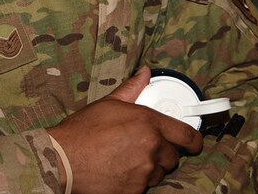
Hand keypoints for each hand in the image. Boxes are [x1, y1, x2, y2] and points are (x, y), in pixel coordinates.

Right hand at [48, 67, 202, 193]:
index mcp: (147, 122)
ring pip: (160, 172)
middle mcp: (151, 147)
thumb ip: (131, 90)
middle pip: (173, 156)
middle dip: (162, 152)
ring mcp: (145, 170)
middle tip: (142, 147)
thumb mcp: (107, 104)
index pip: (187, 135)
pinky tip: (120, 170)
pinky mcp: (137, 190)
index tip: (192, 142)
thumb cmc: (82, 131)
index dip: (193, 140)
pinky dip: (137, 180)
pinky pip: (146, 185)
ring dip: (150, 167)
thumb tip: (144, 74)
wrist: (64, 159)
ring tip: (127, 159)